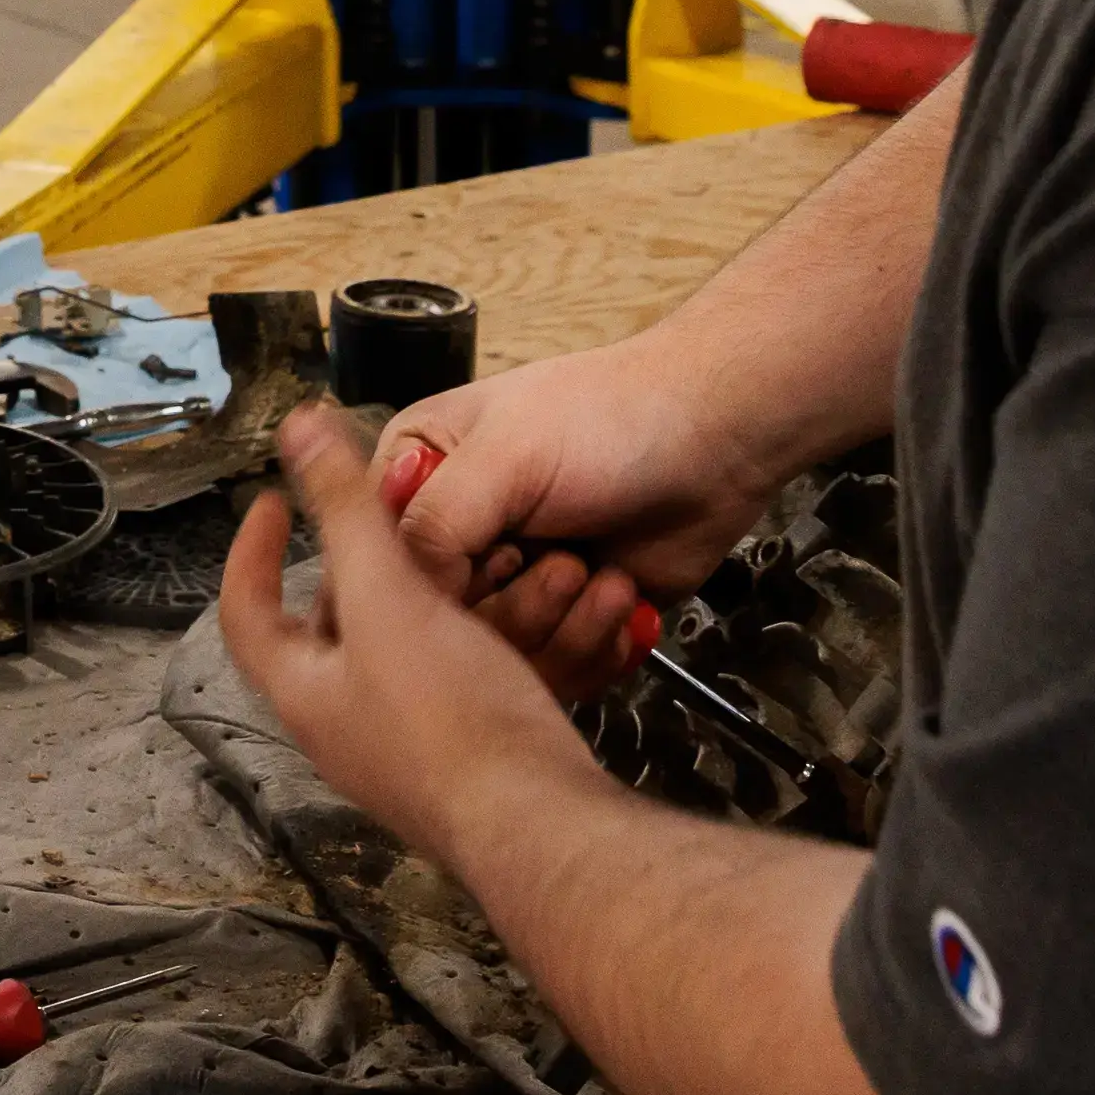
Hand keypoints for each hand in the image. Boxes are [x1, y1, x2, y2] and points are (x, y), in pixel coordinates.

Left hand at [216, 404, 600, 851]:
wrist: (541, 827)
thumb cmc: (450, 722)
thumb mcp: (389, 597)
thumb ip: (347, 512)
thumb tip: (297, 429)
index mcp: (305, 690)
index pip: (246, 611)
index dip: (250, 550)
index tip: (272, 502)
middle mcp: (348, 727)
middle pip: (347, 625)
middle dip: (388, 564)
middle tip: (413, 521)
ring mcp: (412, 750)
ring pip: (426, 649)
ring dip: (470, 597)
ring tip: (504, 556)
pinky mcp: (475, 761)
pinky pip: (482, 682)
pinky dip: (514, 641)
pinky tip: (551, 613)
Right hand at [369, 338, 779, 702]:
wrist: (719, 439)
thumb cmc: (606, 422)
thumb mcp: (503, 455)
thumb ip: (431, 524)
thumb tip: (403, 595)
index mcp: (417, 476)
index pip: (375, 564)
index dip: (428, 585)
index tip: (488, 561)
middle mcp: (456, 533)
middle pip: (439, 627)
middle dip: (510, 609)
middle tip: (558, 563)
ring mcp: (515, 580)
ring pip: (502, 658)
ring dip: (562, 627)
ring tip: (600, 575)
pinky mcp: (569, 621)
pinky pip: (557, 673)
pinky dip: (594, 648)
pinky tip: (621, 601)